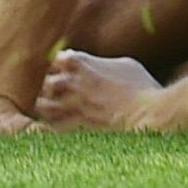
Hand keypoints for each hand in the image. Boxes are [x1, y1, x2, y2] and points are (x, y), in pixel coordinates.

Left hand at [38, 52, 162, 130]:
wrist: (146, 112)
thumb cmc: (141, 86)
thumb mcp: (126, 64)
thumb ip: (104, 63)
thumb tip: (97, 65)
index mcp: (83, 63)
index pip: (57, 59)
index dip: (62, 65)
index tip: (68, 71)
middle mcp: (71, 82)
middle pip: (45, 81)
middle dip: (51, 86)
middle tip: (60, 92)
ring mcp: (70, 105)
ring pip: (41, 104)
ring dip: (46, 106)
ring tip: (55, 109)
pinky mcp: (73, 125)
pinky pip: (49, 128)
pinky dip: (45, 128)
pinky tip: (49, 128)